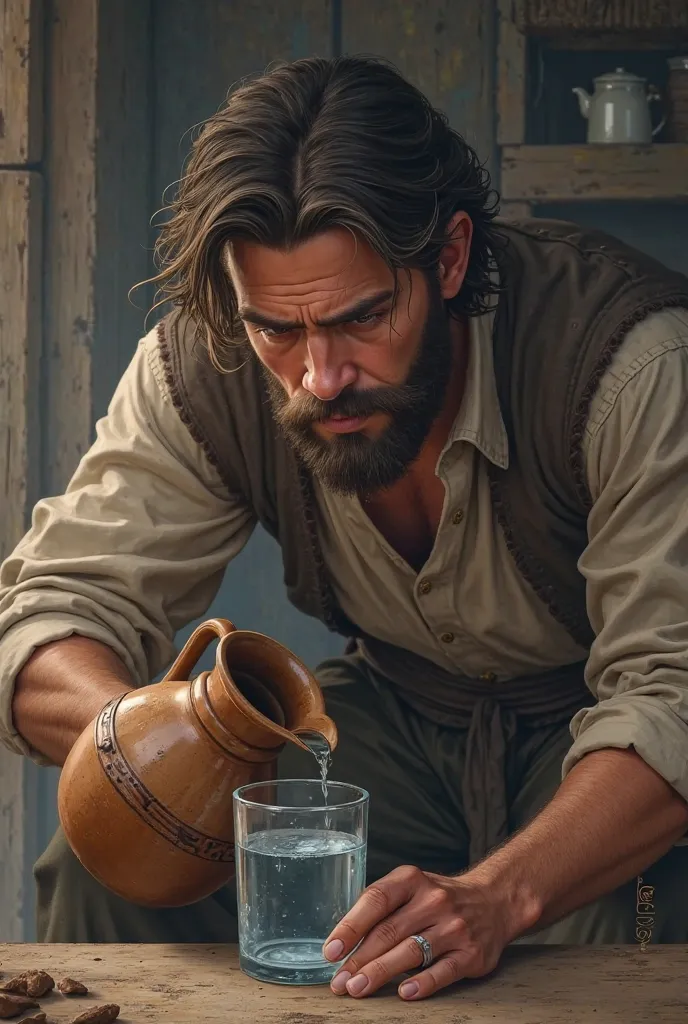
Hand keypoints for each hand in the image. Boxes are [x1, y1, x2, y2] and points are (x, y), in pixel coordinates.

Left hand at [322, 864, 529, 1000]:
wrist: (495, 901)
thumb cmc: (440, 898)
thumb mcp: (412, 887)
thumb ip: (383, 907)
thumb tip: (345, 942)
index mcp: (412, 879)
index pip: (376, 899)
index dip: (350, 926)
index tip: (331, 950)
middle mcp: (433, 900)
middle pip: (388, 931)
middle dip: (358, 959)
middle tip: (338, 981)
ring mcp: (454, 927)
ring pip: (410, 952)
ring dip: (380, 972)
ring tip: (357, 988)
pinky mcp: (472, 954)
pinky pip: (443, 971)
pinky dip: (422, 983)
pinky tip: (403, 993)